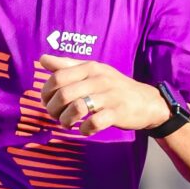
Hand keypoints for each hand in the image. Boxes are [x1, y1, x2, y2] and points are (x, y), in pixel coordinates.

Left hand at [39, 59, 172, 136]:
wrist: (146, 101)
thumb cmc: (113, 87)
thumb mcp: (92, 72)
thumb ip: (67, 66)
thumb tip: (43, 59)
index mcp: (89, 68)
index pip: (57, 77)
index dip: (46, 93)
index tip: (48, 102)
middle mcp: (98, 79)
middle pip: (63, 95)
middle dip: (53, 110)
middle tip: (57, 116)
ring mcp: (109, 96)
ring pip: (77, 108)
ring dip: (66, 120)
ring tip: (68, 124)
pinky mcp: (117, 113)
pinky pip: (94, 123)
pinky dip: (85, 129)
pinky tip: (85, 129)